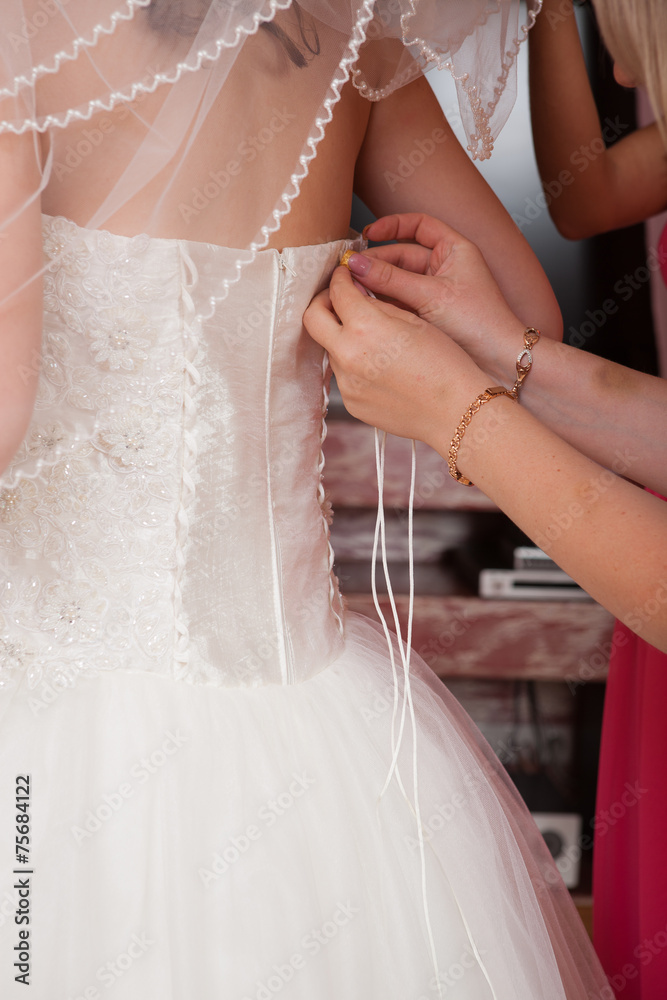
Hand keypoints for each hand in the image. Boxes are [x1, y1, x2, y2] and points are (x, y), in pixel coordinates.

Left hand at [303, 262, 487, 449]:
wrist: (456, 411)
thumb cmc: (445, 363)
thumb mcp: (414, 320)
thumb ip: (378, 305)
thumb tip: (356, 294)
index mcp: (365, 327)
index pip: (337, 291)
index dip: (340, 278)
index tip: (345, 276)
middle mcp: (348, 355)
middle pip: (312, 318)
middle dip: (323, 302)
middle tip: (339, 298)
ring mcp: (347, 383)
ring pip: (331, 348)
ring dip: (343, 337)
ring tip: (372, 339)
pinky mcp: (352, 403)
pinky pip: (344, 375)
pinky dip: (355, 364)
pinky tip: (381, 367)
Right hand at [344, 213, 528, 384]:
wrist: (497, 361)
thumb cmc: (479, 323)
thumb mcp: (431, 295)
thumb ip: (390, 279)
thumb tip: (356, 264)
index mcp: (454, 250)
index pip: (418, 225)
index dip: (391, 226)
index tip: (367, 235)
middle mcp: (444, 267)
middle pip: (400, 255)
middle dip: (376, 262)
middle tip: (350, 271)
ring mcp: (434, 291)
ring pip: (396, 281)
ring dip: (375, 284)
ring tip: (352, 290)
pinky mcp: (426, 314)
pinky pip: (398, 301)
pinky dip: (382, 303)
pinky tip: (365, 306)